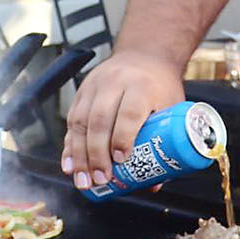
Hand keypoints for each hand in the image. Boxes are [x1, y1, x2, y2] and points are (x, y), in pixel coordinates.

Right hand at [61, 50, 184, 189]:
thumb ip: (165, 142)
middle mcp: (115, 83)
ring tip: (83, 180)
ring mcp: (94, 85)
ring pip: (80, 122)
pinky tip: (69, 165)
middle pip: (99, 120)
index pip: (129, 113)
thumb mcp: (171, 107)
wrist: (145, 55)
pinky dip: (69, 146)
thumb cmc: (160, 86)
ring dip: (79, 155)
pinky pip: (71, 120)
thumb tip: (154, 183)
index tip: (121, 161)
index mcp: (141, 85)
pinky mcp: (82, 91)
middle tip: (100, 179)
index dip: (123, 138)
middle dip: (97, 154)